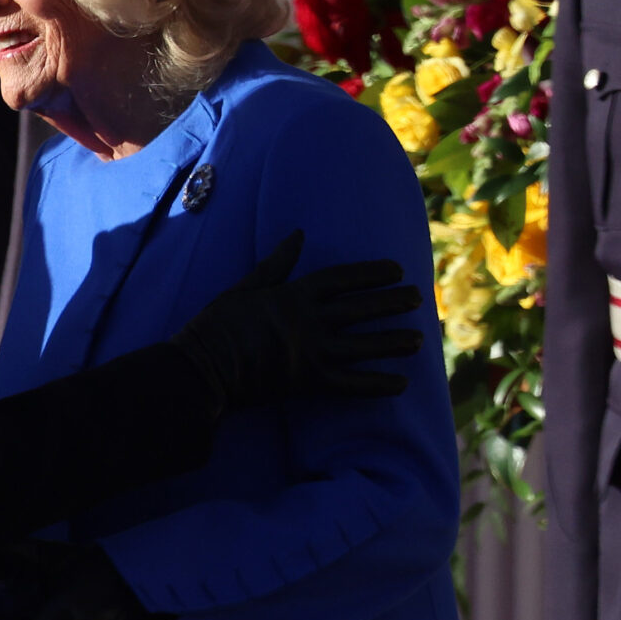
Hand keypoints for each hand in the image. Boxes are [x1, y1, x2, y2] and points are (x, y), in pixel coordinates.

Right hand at [167, 231, 422, 409]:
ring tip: (418, 339)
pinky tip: (401, 383)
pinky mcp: (309, 382)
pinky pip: (352, 385)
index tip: (396, 270)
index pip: (343, 278)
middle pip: (362, 308)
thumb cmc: (217, 325)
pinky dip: (378, 385)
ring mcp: (312, 352)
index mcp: (294, 294)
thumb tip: (298, 235)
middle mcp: (310, 321)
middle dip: (393, 302)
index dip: (373, 273)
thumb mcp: (245, 287)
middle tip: (418, 298)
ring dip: (394, 342)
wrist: (202, 368)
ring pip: (365, 345)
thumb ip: (276, 263)